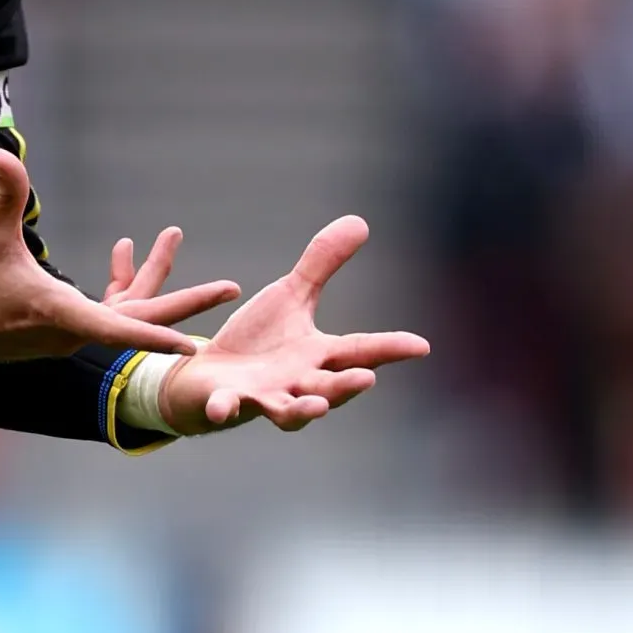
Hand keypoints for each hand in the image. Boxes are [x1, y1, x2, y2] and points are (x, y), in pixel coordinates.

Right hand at [0, 149, 238, 370]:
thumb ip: (4, 194)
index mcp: (61, 315)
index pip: (117, 328)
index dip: (155, 336)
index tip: (192, 342)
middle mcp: (72, 331)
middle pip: (140, 321)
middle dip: (186, 302)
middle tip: (231, 287)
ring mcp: (68, 332)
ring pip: (124, 312)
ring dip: (153, 281)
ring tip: (174, 235)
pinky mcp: (59, 328)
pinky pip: (104, 310)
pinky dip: (122, 285)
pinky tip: (126, 250)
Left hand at [157, 214, 428, 434]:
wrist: (210, 375)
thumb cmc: (258, 340)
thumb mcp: (290, 296)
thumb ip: (322, 264)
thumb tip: (361, 221)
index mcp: (317, 355)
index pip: (360, 350)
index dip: (391, 348)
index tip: (422, 346)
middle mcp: (297, 382)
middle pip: (329, 388)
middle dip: (347, 386)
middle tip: (367, 379)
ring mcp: (264, 396)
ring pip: (289, 410)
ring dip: (303, 411)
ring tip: (319, 407)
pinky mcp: (228, 401)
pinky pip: (227, 409)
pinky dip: (225, 409)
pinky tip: (223, 408)